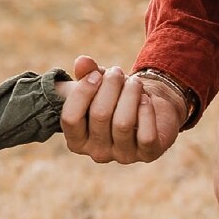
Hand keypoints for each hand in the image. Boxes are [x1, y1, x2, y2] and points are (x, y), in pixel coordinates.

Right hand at [60, 55, 186, 164]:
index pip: (70, 118)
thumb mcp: (97, 83)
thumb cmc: (114, 97)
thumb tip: (83, 62)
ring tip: (134, 82)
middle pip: (99, 115)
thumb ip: (85, 73)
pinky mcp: (148, 154)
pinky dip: (146, 111)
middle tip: (117, 72)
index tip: (96, 74)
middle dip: (110, 85)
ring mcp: (122, 156)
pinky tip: (146, 98)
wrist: (148, 105)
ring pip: (123, 123)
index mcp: (77, 140)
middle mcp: (97, 153)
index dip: (83, 91)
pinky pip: (146, 135)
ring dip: (130, 94)